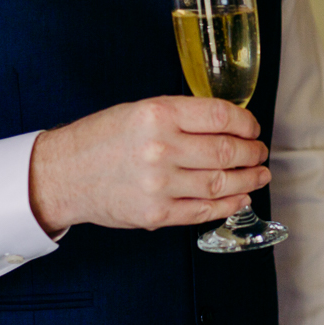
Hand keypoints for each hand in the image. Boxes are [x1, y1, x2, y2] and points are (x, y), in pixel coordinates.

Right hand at [27, 96, 268, 233]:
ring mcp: (159, 184)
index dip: (246, 122)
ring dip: (248, 180)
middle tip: (260, 152)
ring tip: (258, 176)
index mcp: (158, 114)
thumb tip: (228, 125)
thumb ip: (182, 116)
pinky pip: (203, 211)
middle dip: (252, 153)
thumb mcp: (139, 110)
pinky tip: (239, 198)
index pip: (220, 116)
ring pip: (221, 183)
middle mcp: (161, 148)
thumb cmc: (101, 139)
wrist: (63, 174)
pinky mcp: (156, 214)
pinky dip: (227, 205)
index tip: (253, 127)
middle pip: (227, 151)